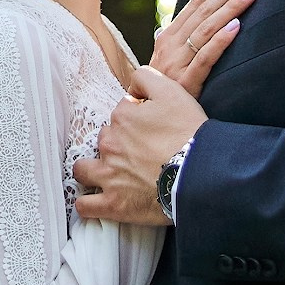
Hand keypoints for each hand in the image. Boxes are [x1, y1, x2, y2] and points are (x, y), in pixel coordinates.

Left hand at [74, 61, 204, 225]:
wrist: (200, 172)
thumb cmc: (188, 132)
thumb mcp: (170, 90)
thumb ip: (145, 79)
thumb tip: (132, 87)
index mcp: (122, 118)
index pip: (119, 116)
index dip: (134, 122)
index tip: (148, 131)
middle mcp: (110, 144)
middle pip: (104, 141)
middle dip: (115, 145)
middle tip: (135, 154)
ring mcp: (109, 176)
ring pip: (84, 170)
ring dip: (91, 170)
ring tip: (106, 175)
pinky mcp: (115, 204)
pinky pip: (86, 206)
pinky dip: (87, 204)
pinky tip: (92, 202)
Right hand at [147, 0, 254, 97]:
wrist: (148, 122)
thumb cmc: (166, 90)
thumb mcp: (172, 60)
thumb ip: (185, 39)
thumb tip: (199, 15)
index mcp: (169, 36)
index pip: (196, 2)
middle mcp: (170, 45)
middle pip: (203, 10)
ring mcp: (177, 63)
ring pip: (206, 29)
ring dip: (230, 8)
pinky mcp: (186, 83)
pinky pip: (205, 58)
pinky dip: (221, 40)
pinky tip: (236, 27)